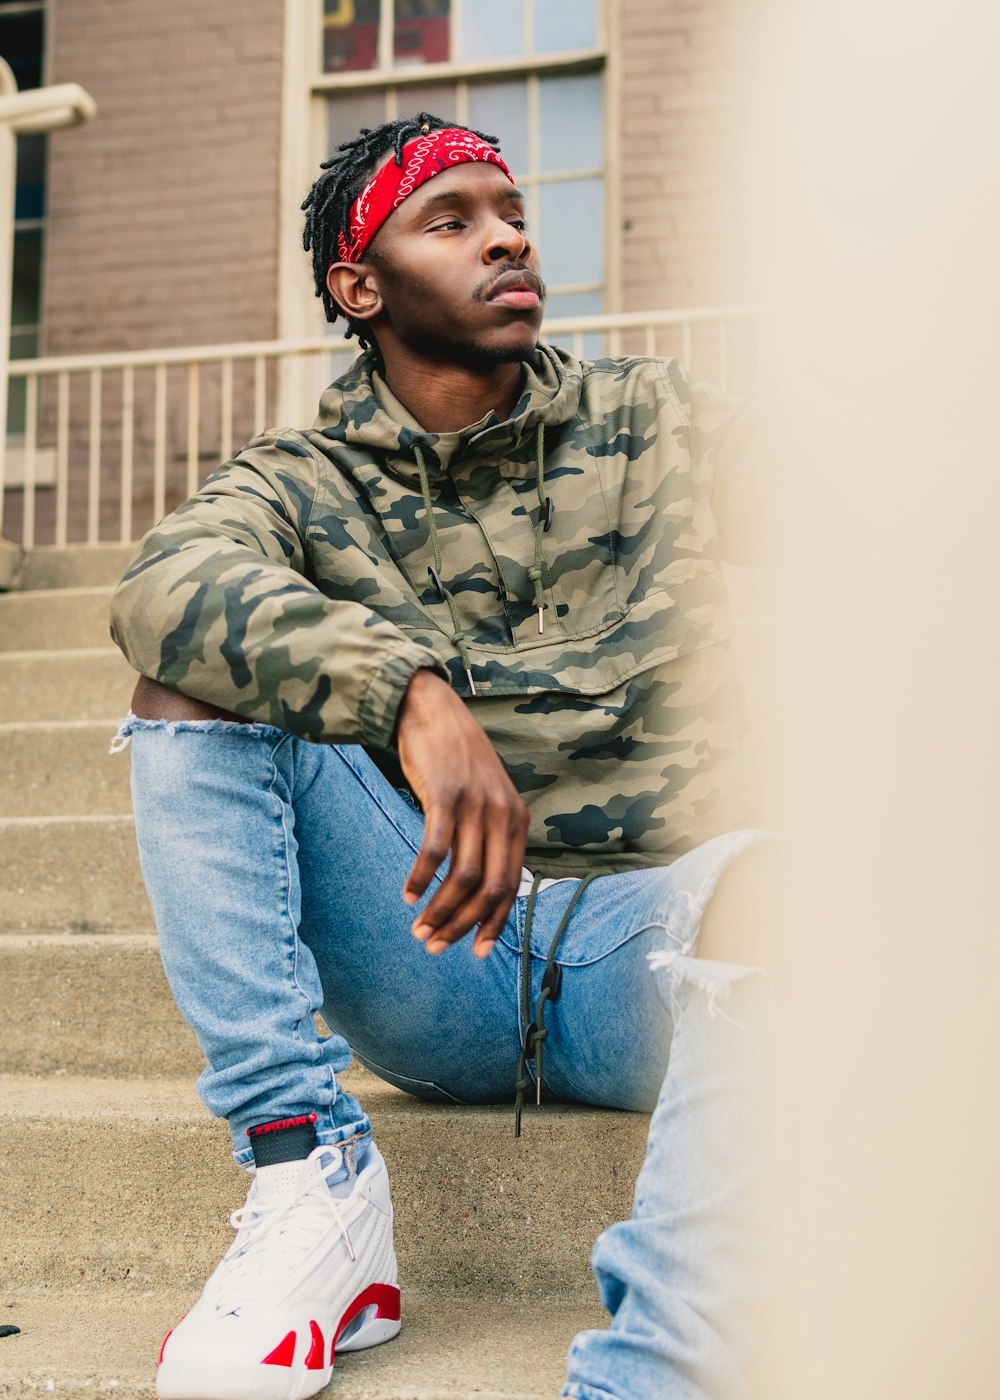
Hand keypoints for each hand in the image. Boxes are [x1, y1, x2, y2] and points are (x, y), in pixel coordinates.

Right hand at [395, 668, 528, 958]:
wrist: (432, 710)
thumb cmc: (455, 760)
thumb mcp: (486, 797)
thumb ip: (490, 836)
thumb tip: (483, 888)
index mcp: (517, 820)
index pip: (512, 886)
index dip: (494, 924)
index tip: (476, 953)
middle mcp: (503, 814)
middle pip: (490, 888)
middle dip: (463, 925)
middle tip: (435, 946)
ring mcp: (475, 804)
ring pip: (463, 876)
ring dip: (440, 910)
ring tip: (418, 930)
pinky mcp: (445, 795)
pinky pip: (435, 850)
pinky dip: (420, 879)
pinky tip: (407, 894)